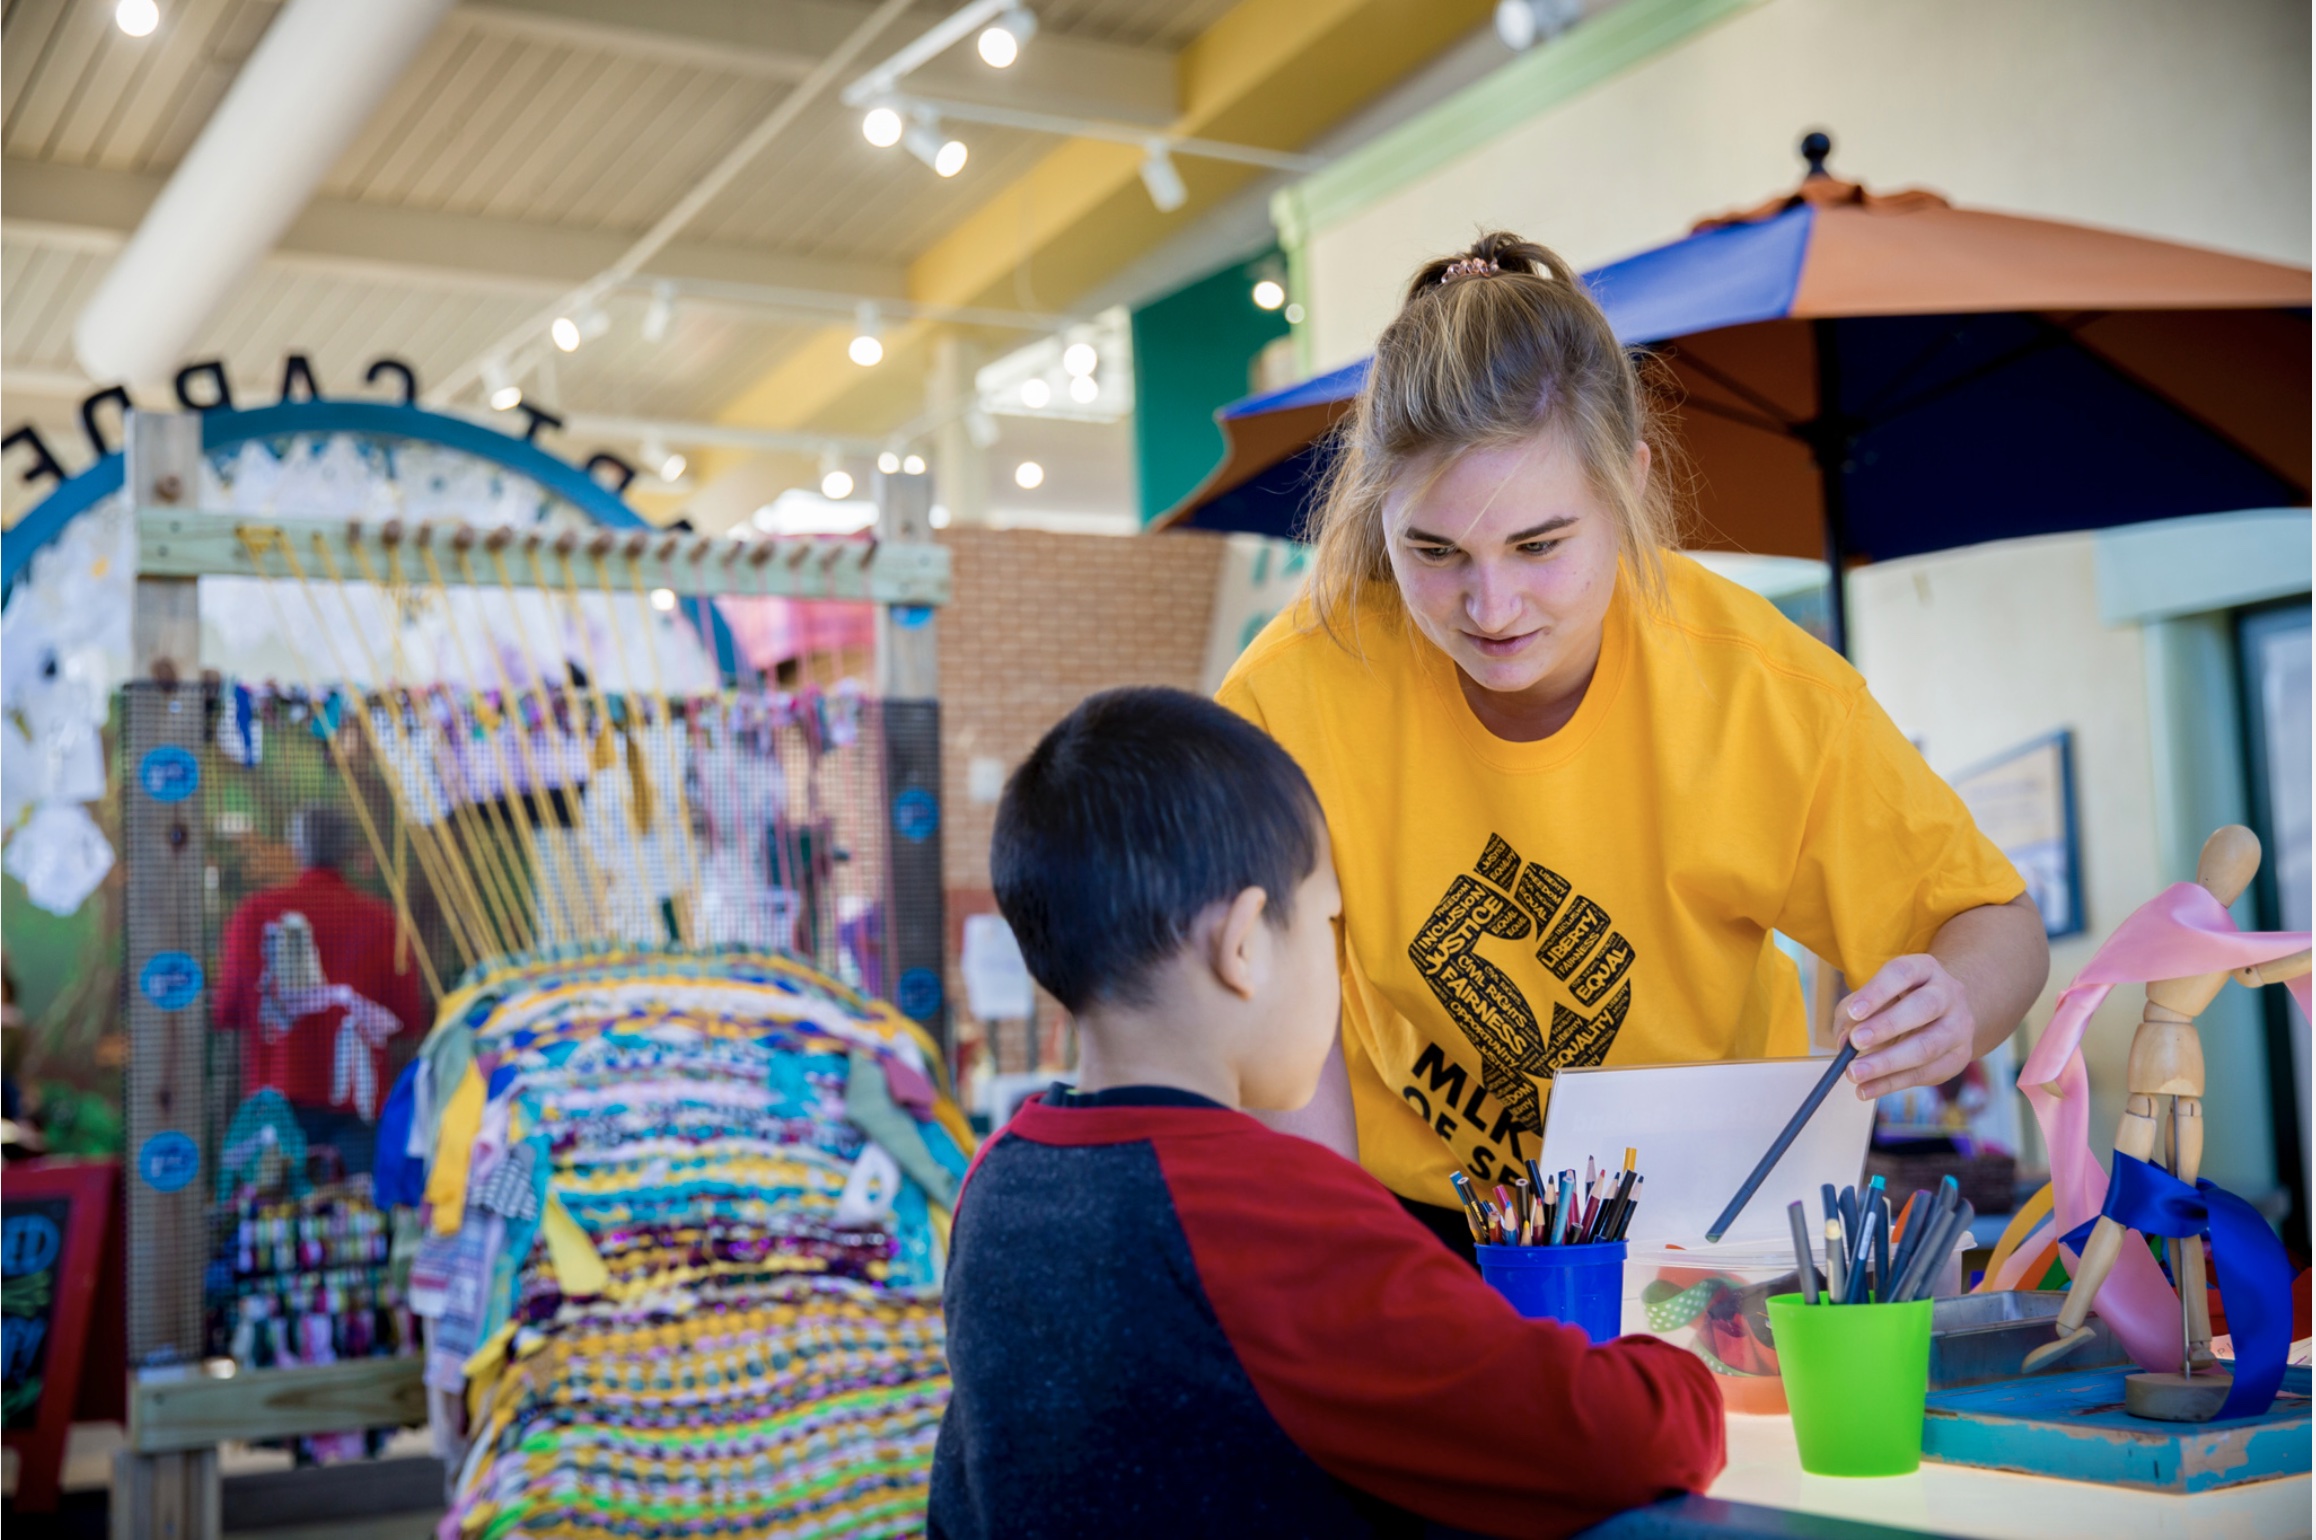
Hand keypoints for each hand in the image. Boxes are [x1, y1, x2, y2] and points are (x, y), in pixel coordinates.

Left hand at [1838, 954, 1977, 1100]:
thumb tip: (1844, 1042)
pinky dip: (1891, 1084)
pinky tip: (1865, 1090)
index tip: (1854, 1011)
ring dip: (1887, 1063)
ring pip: (1928, 1046)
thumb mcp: (1872, 998)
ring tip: (1854, 1073)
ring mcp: (1959, 1026)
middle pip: (1924, 1007)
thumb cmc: (1896, 1002)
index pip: (1902, 973)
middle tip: (1855, 1043)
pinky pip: (1925, 1073)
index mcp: (1924, 969)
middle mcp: (1948, 993)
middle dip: (1887, 1026)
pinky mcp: (1959, 1056)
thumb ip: (1852, 1014)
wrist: (1943, 1015)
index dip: (1877, 992)